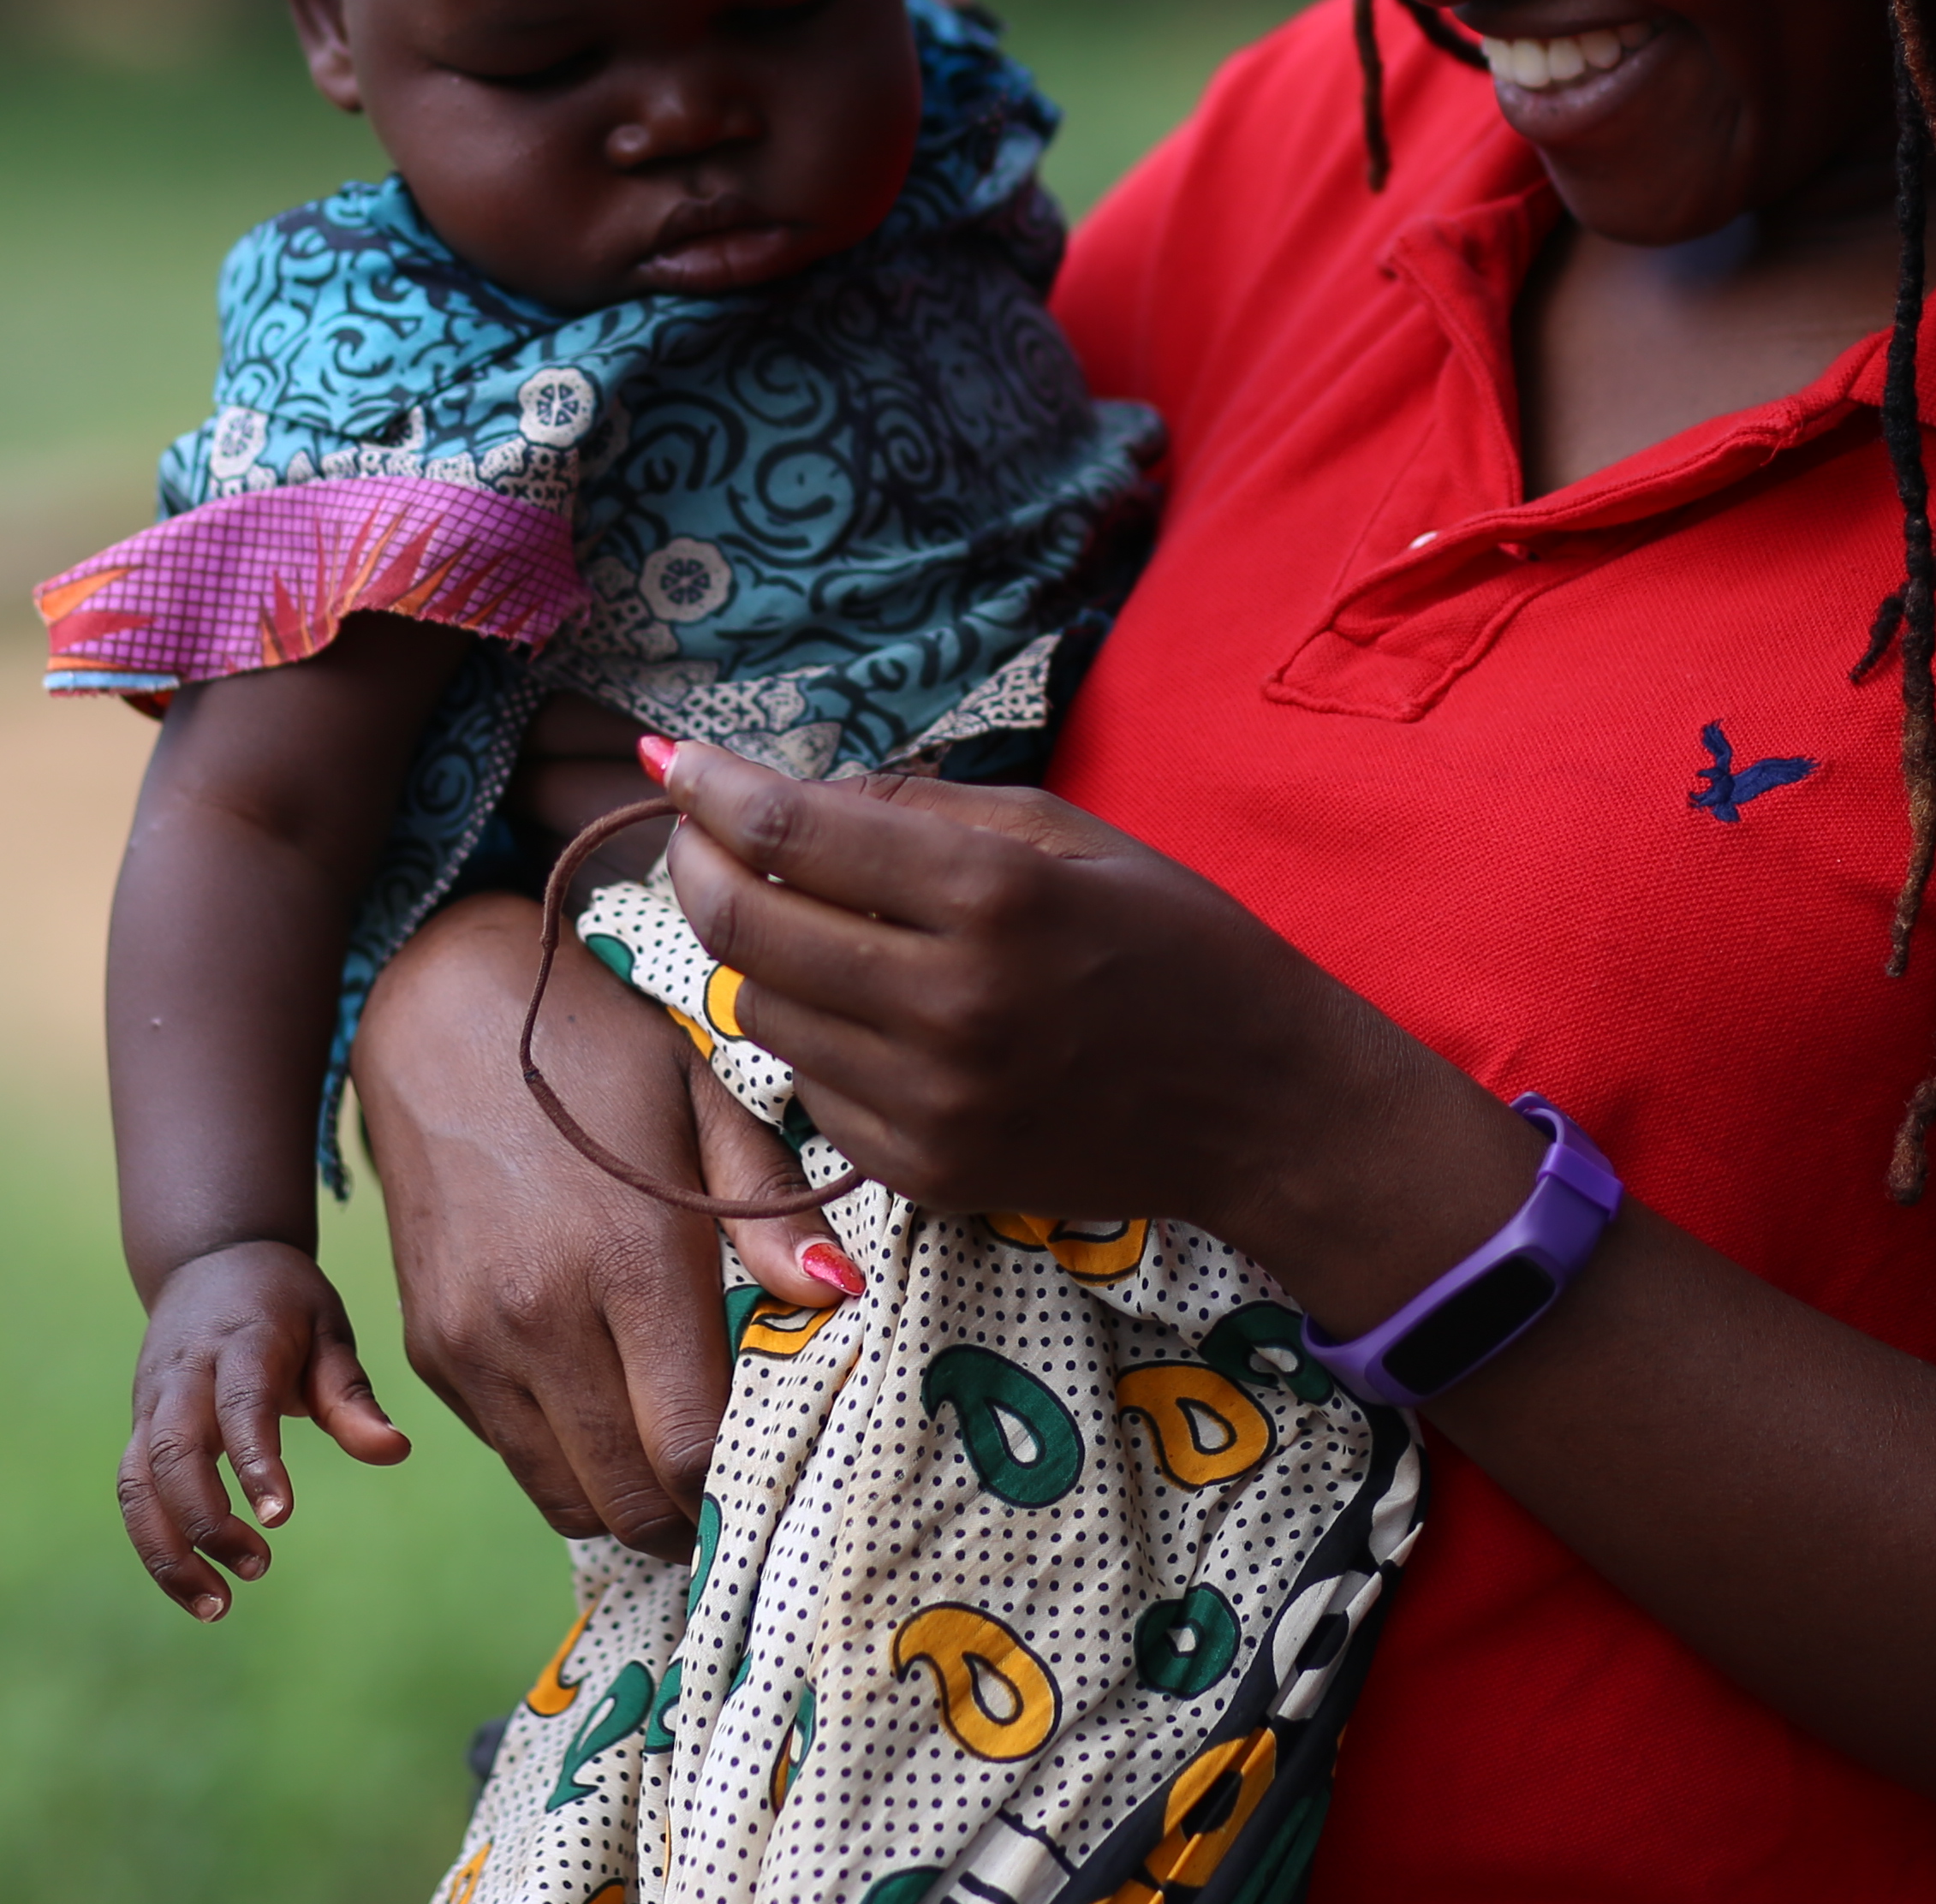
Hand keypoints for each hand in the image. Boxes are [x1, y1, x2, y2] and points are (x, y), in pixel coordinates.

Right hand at [119, 1238, 410, 1619]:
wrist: (209, 1261)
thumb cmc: (284, 1303)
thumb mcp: (329, 1331)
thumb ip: (353, 1397)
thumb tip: (396, 1452)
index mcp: (240, 1342)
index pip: (239, 1405)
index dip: (253, 1462)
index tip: (279, 1518)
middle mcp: (183, 1375)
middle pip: (171, 1453)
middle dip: (206, 1520)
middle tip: (259, 1569)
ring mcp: (151, 1404)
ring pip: (136, 1485)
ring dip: (167, 1551)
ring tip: (217, 1606)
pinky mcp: (137, 1430)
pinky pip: (132, 1494)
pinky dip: (155, 1544)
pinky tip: (195, 1585)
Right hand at [350, 891, 857, 1558]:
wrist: (440, 1013)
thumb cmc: (598, 1052)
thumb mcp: (703, 1101)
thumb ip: (770, 1209)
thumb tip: (840, 1297)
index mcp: (627, 1258)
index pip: (690, 1444)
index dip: (739, 1482)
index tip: (777, 1471)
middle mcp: (537, 1319)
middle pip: (628, 1497)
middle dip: (689, 1516)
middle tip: (736, 1488)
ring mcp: (471, 1343)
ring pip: (564, 1496)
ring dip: (626, 1500)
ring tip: (676, 1460)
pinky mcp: (428, 1350)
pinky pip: (511, 1452)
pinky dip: (566, 1458)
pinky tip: (607, 1404)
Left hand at [650, 747, 1464, 1293]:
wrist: (1262, 1106)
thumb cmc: (1178, 945)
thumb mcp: (1073, 837)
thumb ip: (927, 808)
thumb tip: (793, 792)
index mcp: (993, 897)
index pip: (791, 833)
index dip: (711, 789)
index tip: (672, 761)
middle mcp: (949, 1005)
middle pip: (743, 927)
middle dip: (698, 866)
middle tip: (700, 835)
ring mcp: (931, 1103)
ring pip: (760, 1010)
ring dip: (763, 956)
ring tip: (822, 926)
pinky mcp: (925, 1173)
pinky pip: (811, 1088)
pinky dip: (819, 1039)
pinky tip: (880, 1013)